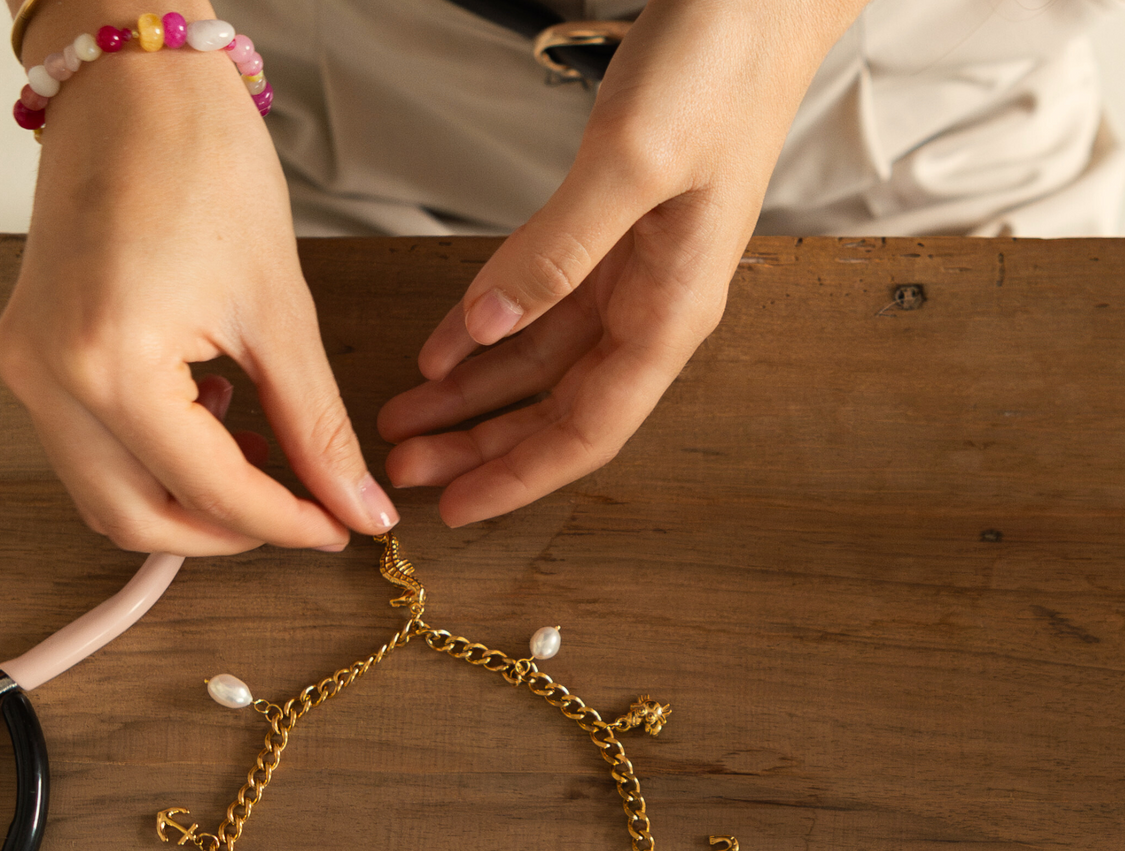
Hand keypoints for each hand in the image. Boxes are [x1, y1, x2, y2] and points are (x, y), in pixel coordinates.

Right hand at [0, 0, 397, 554]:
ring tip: (261, 461)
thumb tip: (358, 508)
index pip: (208, 492)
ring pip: (106, 495)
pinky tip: (212, 418)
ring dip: (186, 502)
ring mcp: (26, 366)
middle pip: (138, 520)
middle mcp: (48, 377)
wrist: (132, 79)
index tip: (340, 528)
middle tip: (301, 512)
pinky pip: (88, 449)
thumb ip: (318, 427)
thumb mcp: (280, 310)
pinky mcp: (26, 351)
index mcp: (109, 363)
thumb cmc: (202, 160)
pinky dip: (152, 462)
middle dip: (226, 533)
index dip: (286, 524)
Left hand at [378, 0, 862, 527]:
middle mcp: (654, 309)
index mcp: (672, 312)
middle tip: (404, 469)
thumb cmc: (720, 66)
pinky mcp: (611, 238)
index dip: (520, 476)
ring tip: (404, 420)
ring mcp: (633, 276)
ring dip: (471, 397)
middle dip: (479, 446)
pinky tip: (438, 349)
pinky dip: (484, 333)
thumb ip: (558, 250)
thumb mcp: (634, 158)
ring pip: (539, 365)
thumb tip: (488, 328)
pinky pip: (538, 307)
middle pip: (556, 410)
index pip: (588, 428)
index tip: (457, 510)